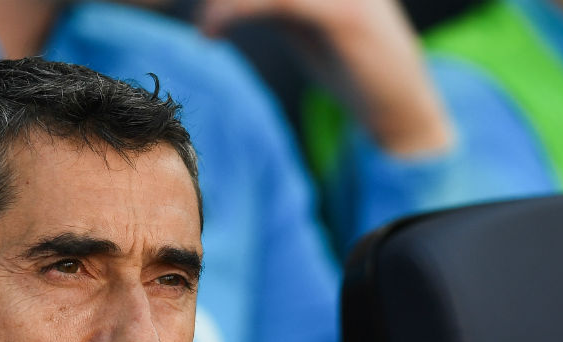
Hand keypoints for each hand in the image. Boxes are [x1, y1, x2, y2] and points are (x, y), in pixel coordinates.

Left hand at [199, 0, 453, 155]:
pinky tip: (208, 32)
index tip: (188, 7)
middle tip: (159, 1)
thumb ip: (275, 5)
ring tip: (196, 21)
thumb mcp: (307, 25)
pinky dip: (234, 11)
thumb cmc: (355, 69)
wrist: (403, 109)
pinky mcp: (344, 15)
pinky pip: (276, 0)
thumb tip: (221, 4)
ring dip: (222, 0)